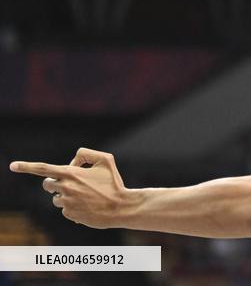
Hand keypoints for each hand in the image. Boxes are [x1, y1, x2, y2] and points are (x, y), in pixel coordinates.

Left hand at [10, 149, 131, 228]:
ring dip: (66, 196)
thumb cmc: (114, 183)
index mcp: (71, 173)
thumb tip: (72, 162)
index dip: (26, 166)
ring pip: (56, 198)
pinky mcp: (69, 214)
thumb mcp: (106, 160)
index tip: (12, 166)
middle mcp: (65, 187)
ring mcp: (66, 202)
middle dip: (55, 183)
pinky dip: (73, 207)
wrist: (120, 207)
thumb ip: (87, 154)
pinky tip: (88, 206)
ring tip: (86, 196)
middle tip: (71, 183)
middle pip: (47, 184)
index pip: (43, 168)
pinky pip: (64, 209)